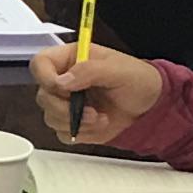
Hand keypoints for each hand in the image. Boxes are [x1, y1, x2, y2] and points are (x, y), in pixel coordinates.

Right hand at [31, 43, 165, 149]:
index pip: (41, 63)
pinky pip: (61, 133)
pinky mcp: (72, 123)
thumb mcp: (119, 70)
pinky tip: (99, 126)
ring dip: (76, 122)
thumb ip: (89, 71)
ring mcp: (66, 103)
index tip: (63, 89)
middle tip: (92, 112)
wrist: (151, 106)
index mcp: (71, 59)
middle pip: (42, 95)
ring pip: (49, 117)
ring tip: (100, 118)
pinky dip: (80, 133)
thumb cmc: (138, 80)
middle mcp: (64, 80)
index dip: (45, 77)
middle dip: (65, 109)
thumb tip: (62, 82)